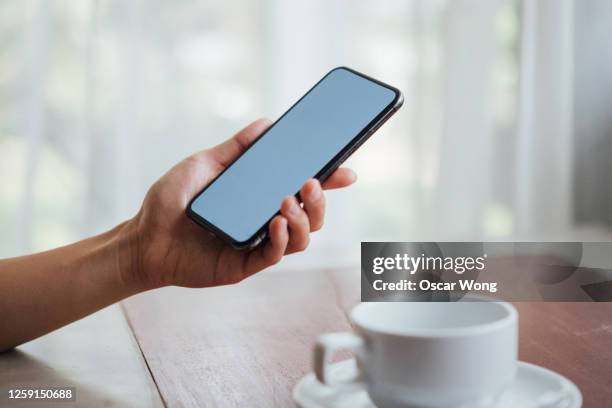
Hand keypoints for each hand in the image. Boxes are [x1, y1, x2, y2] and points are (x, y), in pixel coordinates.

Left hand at [123, 118, 356, 288]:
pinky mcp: (244, 265)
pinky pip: (274, 255)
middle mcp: (265, 221)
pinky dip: (281, 239)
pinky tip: (275, 223)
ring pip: (301, 238)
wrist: (143, 237)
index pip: (301, 189)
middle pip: (311, 215)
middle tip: (312, 182)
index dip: (328, 180)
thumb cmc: (171, 201)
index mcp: (259, 197)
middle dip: (319, 200)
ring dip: (303, 219)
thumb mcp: (204, 165)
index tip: (346, 169)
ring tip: (287, 201)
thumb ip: (236, 148)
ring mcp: (257, 244)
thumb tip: (267, 123)